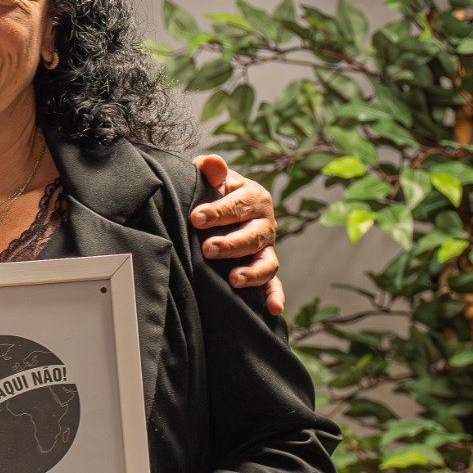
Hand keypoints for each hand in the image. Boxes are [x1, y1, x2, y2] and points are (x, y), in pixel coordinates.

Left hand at [190, 154, 284, 315]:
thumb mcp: (212, 178)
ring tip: (234, 279)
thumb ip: (211, 170)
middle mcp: (264, 223)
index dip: (218, 212)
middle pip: (253, 235)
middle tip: (208, 249)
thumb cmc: (213, 191)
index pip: (238, 204)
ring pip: (266, 261)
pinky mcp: (264, 267)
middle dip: (231, 243)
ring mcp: (266, 247)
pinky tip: (272, 309)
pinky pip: (273, 283)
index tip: (196, 218)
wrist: (220, 206)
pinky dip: (275, 295)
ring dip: (252, 272)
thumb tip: (211, 163)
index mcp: (253, 196)